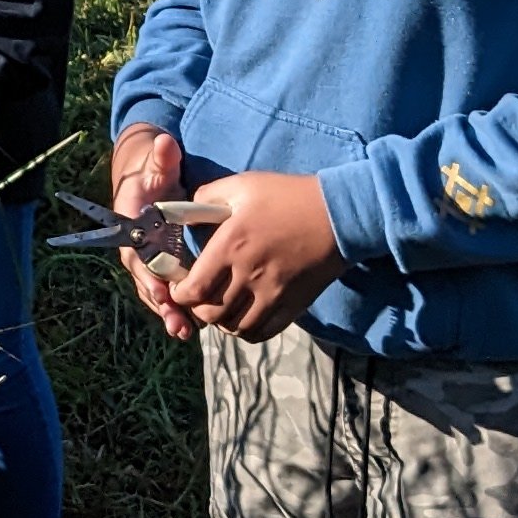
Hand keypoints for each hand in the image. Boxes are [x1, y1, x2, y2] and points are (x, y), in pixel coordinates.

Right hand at [110, 125, 194, 334]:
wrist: (148, 184)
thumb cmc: (153, 175)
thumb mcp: (158, 166)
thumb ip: (163, 158)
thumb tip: (165, 142)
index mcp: (131, 228)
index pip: (138, 256)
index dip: (150, 276)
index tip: (163, 293)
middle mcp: (135, 250)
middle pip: (147, 282)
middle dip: (162, 305)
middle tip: (178, 324)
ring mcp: (148, 263)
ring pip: (157, 293)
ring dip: (170, 314)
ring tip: (186, 332)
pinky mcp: (162, 270)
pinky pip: (168, 293)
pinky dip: (179, 310)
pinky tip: (194, 327)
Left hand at [171, 169, 341, 340]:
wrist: (337, 214)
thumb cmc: (287, 196)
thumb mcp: (242, 185)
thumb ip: (207, 197)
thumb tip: (184, 212)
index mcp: (231, 246)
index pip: (194, 289)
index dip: (180, 294)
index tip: (180, 287)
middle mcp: (249, 276)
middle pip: (211, 313)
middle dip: (197, 309)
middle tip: (199, 298)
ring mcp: (273, 294)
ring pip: (235, 327)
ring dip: (222, 321)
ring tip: (221, 307)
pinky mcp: (293, 305)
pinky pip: (263, 332)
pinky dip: (247, 330)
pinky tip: (244, 316)